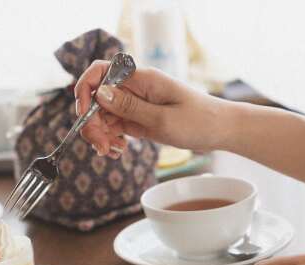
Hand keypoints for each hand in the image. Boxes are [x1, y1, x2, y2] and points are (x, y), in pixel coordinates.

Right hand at [74, 63, 229, 155]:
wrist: (220, 130)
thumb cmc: (198, 121)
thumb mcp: (162, 119)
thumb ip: (129, 107)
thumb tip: (99, 93)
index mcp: (141, 79)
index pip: (100, 72)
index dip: (85, 90)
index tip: (84, 114)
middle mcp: (133, 88)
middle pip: (96, 99)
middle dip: (92, 123)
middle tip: (101, 147)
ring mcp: (134, 103)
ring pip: (101, 115)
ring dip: (100, 135)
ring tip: (112, 152)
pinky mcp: (136, 117)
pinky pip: (112, 125)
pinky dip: (110, 139)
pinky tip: (118, 150)